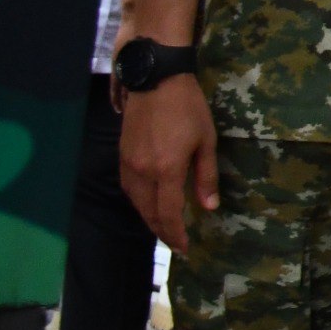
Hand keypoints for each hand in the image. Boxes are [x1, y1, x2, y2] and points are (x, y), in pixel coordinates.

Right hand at [120, 73, 216, 252]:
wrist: (156, 81)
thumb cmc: (188, 108)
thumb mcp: (206, 141)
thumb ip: (206, 176)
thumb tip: (209, 207)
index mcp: (166, 169)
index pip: (168, 213)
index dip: (176, 234)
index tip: (185, 248)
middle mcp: (143, 171)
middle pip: (149, 213)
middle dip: (163, 231)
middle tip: (176, 243)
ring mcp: (129, 164)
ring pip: (136, 203)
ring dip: (149, 219)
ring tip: (165, 228)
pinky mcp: (122, 156)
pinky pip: (129, 189)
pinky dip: (140, 203)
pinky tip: (149, 204)